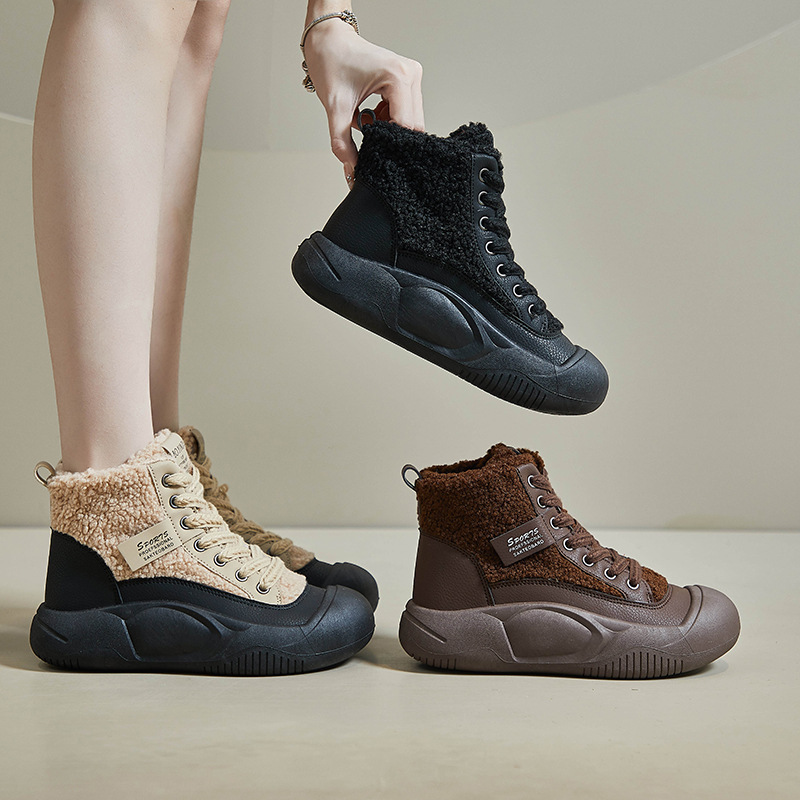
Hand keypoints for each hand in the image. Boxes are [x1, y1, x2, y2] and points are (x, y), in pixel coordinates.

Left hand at [302, 19, 423, 186]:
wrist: (329, 39)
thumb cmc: (331, 61)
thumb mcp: (335, 106)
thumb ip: (342, 141)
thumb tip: (352, 170)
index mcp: (398, 76)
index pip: (406, 126)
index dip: (391, 144)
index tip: (374, 153)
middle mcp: (411, 74)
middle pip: (412, 125)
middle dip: (390, 137)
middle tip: (365, 132)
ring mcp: (411, 77)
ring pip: (410, 121)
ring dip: (388, 129)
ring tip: (364, 119)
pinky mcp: (407, 81)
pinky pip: (405, 112)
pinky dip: (388, 121)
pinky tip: (371, 115)